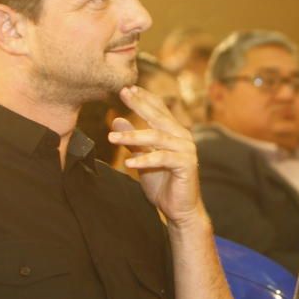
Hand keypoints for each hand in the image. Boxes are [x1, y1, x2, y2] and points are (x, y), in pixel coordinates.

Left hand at [108, 86, 202, 224]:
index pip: (159, 110)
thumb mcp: (141, 159)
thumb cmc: (163, 185)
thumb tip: (115, 120)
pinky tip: (128, 163)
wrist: (179, 210)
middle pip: (159, 117)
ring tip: (111, 139)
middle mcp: (183, 137)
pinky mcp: (187, 165)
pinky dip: (144, 160)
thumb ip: (133, 141)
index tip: (127, 88)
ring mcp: (187, 150)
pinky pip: (163, 158)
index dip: (144, 98)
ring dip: (133, 137)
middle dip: (139, 105)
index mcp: (174, 133)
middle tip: (123, 94)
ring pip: (157, 137)